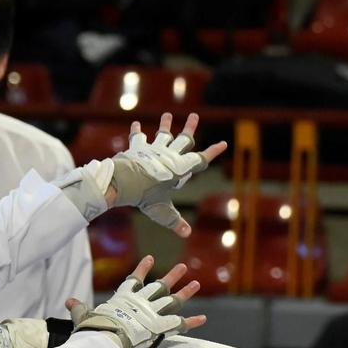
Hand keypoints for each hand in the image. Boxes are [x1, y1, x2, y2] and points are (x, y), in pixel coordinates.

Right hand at [69, 256, 204, 347]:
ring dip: (185, 292)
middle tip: (182, 267)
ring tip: (196, 283)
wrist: (108, 337)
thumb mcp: (84, 316)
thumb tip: (68, 301)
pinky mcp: (162, 326)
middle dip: (171, 277)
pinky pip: (181, 324)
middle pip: (160, 287)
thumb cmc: (94, 327)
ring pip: (173, 300)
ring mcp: (154, 313)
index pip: (135, 279)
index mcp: (125, 298)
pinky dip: (192, 322)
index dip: (142, 269)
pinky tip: (204, 318)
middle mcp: (143, 302)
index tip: (150, 258)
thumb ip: (79, 308)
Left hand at [106, 113, 225, 236]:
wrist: (124, 182)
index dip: (213, 152)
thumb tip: (187, 233)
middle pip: (183, 140)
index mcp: (179, 170)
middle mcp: (168, 156)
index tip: (223, 144)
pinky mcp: (137, 148)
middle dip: (190, 128)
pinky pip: (138, 138)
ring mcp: (153, 150)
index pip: (200, 160)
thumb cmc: (144, 197)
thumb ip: (174, 221)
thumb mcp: (161, 211)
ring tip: (167, 114)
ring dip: (165, 125)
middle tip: (194, 116)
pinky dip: (137, 132)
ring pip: (163, 135)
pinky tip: (136, 124)